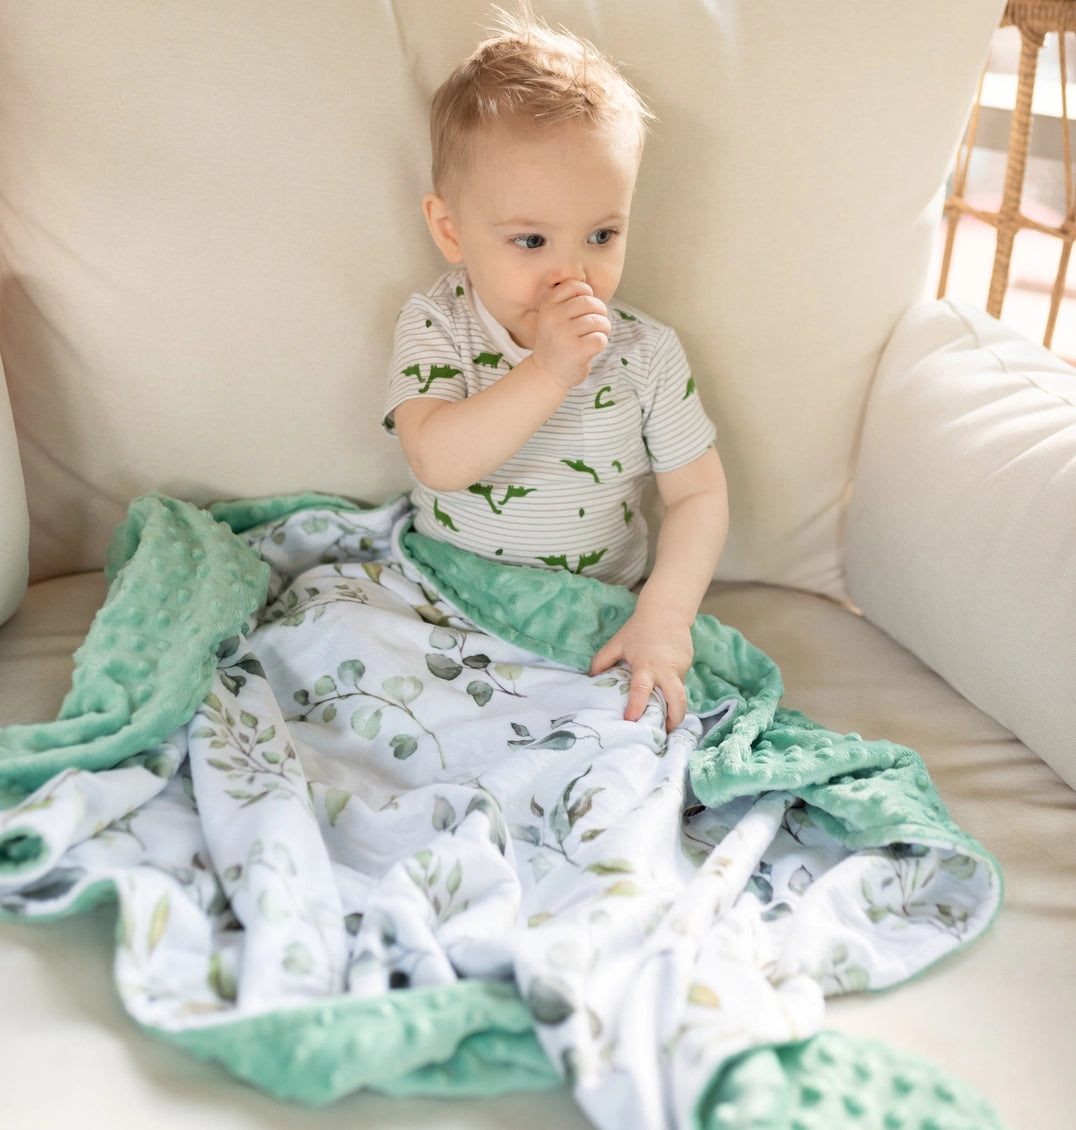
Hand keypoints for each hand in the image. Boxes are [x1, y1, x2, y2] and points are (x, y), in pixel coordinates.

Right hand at [530, 280, 610, 388]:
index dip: (587, 294)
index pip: (575, 286)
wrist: (546, 374)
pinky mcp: (576, 351)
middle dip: (600, 312)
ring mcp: (564, 334)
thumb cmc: (556, 343)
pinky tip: (591, 349)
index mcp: (548, 306)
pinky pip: (600, 339)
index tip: (585, 309)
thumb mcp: (553, 318)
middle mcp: (553, 318)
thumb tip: (591, 292)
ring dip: (603, 329)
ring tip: (593, 337)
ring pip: (599, 321)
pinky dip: (601, 343)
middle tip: (596, 324)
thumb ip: (568, 302)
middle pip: (590, 303)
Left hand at [590, 604, 693, 730]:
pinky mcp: (688, 665)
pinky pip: (680, 684)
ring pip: (680, 693)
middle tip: (665, 732)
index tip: (631, 721)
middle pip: (676, 699)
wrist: (667, 612)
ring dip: (674, 708)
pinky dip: (673, 692)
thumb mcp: (617, 643)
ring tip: (665, 721)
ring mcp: (680, 668)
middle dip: (674, 718)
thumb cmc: (638, 629)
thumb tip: (589, 680)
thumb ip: (602, 661)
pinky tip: (665, 693)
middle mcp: (666, 669)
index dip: (636, 706)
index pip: (641, 689)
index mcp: (646, 665)